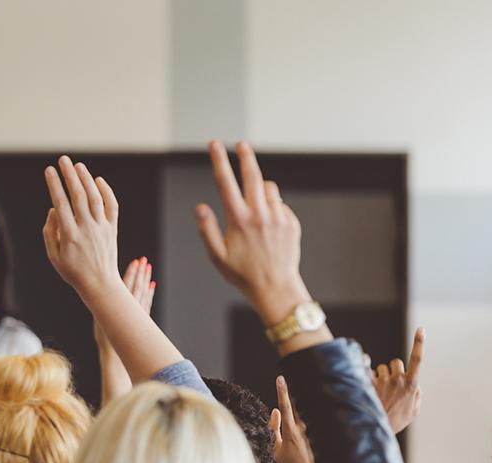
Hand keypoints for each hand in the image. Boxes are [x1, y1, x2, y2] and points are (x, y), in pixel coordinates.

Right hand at [42, 156, 120, 297]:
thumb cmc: (73, 271)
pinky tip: (98, 180)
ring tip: (78, 166)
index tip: (49, 171)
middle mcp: (87, 229)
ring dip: (86, 179)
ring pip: (95, 197)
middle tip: (63, 160)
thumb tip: (53, 209)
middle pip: (78, 196)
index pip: (61, 203)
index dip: (54, 185)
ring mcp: (101, 228)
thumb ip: (50, 232)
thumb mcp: (54, 256)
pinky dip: (106, 191)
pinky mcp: (112, 229)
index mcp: (70, 236)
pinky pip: (112, 206)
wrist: (100, 284)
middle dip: (69, 175)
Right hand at [94, 257, 155, 350]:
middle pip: (137, 286)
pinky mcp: (143, 319)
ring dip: (146, 280)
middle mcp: (131, 309)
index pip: (127, 285)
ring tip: (148, 268)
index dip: (131, 273)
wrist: (116, 355)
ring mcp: (139, 314)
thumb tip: (100, 291)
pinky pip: (147, 303)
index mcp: (119, 307)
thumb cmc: (104, 339)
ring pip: (143, 293)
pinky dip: (150, 293)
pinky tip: (152, 285)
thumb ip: (102, 306)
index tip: (136, 262)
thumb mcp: (99, 320)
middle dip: (140, 273)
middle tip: (144, 260)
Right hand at [194, 142, 309, 325]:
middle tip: (241, 144)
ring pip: (268, 189)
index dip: (218, 161)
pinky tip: (268, 229)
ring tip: (254, 211)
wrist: (276, 288)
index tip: (215, 145)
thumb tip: (200, 207)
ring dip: (259, 190)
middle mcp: (260, 215)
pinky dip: (272, 209)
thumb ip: (206, 229)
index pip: (226, 183)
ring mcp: (278, 218)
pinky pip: (280, 205)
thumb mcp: (217, 256)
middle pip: (252, 175)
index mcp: (239, 221)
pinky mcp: (291, 223)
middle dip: (245, 156)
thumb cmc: (242, 274)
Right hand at [271, 375, 323, 462]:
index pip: (285, 406)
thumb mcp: (275, 449)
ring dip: (298, 408)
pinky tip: (303, 426)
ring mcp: (310, 432)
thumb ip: (274, 429)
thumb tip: (274, 411)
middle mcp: (302, 428)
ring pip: (301, 414)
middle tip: (285, 380)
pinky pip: (307, 423)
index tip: (280, 378)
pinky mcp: (315, 436)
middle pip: (296, 406)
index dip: (282, 391)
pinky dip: (302, 419)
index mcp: (290, 430)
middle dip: (290, 395)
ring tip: (294, 408)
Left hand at [373, 327, 424, 433]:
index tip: (421, 330)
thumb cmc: (397, 420)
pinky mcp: (368, 383)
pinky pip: (366, 368)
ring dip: (381, 375)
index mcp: (411, 385)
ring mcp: (381, 381)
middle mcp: (397, 380)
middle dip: (394, 370)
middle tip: (391, 384)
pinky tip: (365, 375)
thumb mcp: (414, 410)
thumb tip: (415, 384)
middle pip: (396, 362)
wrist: (376, 429)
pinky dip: (366, 369)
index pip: (417, 360)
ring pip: (382, 367)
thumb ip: (417, 394)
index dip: (419, 344)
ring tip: (379, 391)